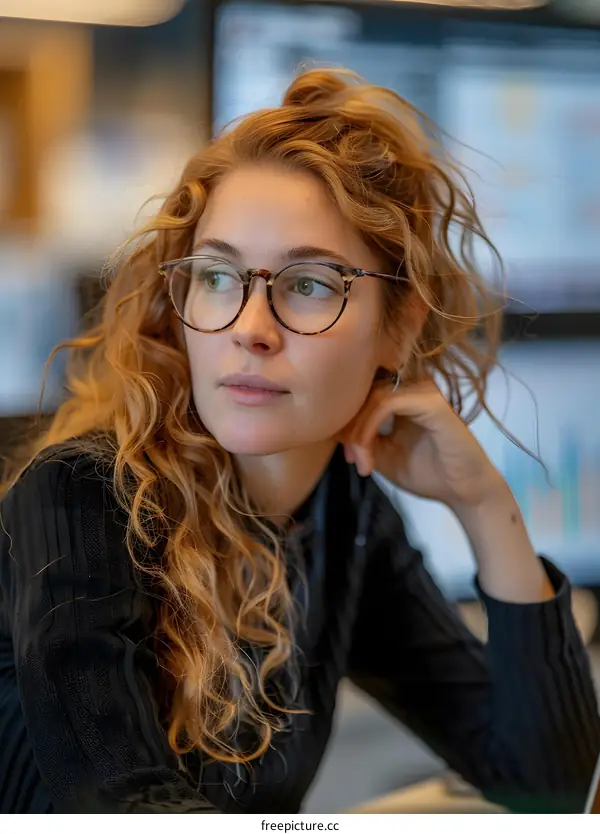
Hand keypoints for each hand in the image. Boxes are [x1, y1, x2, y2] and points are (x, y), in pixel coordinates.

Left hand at [340, 379, 506, 509]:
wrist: (465, 492)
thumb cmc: (429, 474)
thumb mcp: (384, 456)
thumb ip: (362, 439)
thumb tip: (334, 428)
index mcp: (403, 397)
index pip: (364, 395)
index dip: (346, 423)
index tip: (348, 457)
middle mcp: (413, 388)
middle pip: (364, 393)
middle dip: (350, 428)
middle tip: (352, 460)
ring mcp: (423, 391)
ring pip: (372, 397)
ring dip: (359, 432)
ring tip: (361, 462)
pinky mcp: (430, 401)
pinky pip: (387, 404)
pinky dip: (370, 429)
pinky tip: (370, 455)